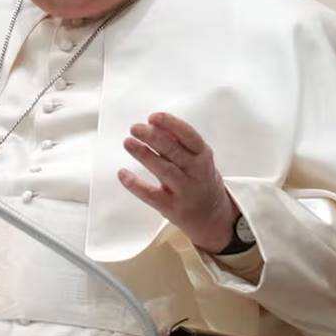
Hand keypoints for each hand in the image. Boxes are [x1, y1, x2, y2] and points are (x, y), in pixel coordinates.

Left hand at [118, 112, 239, 252]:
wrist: (212, 218)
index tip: (153, 117)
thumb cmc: (201, 181)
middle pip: (174, 151)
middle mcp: (196, 173)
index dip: (171, 125)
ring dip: (144, 155)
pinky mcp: (171, 207)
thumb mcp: (198, 159)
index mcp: (203, 156)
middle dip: (153, 137)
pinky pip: (151, 195)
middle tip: (135, 128)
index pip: (189, 136)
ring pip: (164, 170)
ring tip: (128, 143)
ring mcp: (184, 191)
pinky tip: (123, 174)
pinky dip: (135, 184)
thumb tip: (157, 124)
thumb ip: (180, 143)